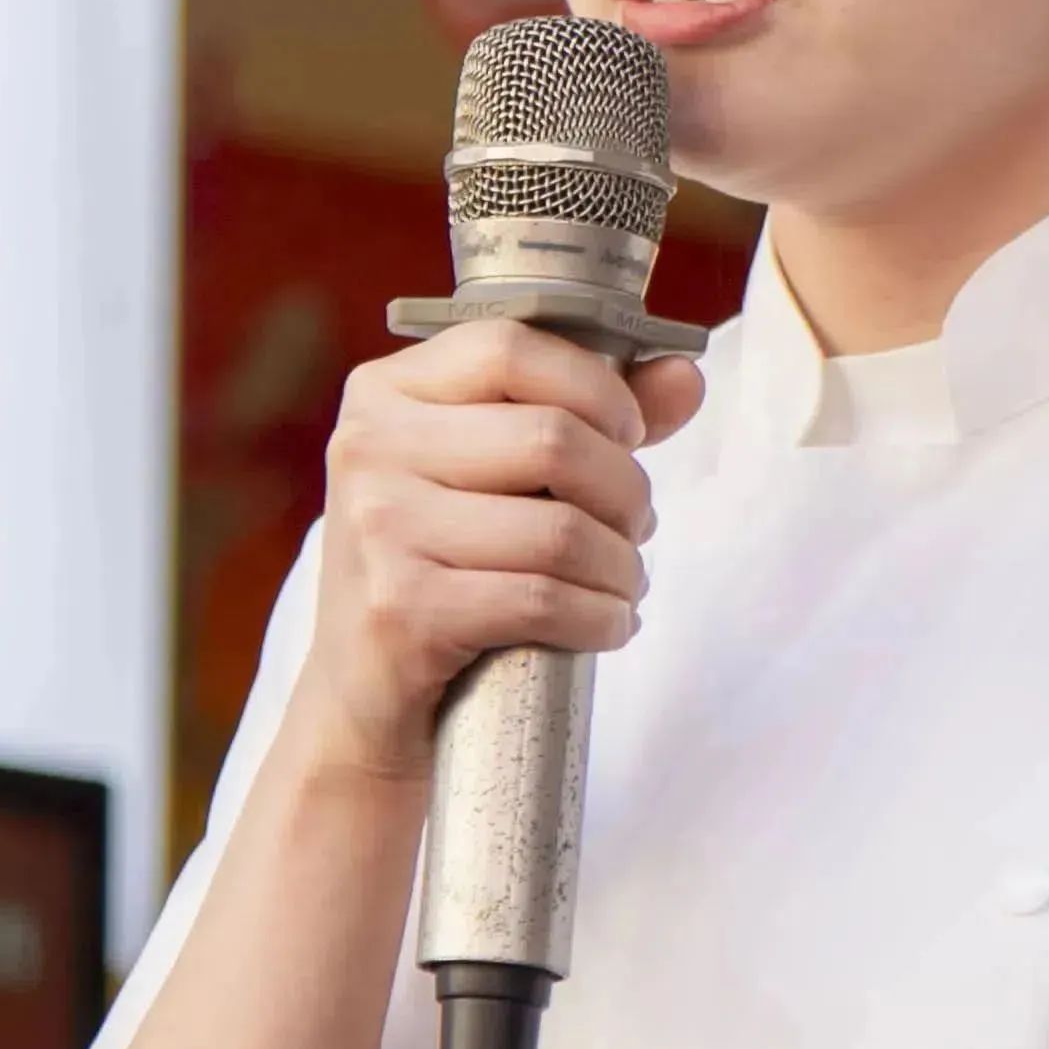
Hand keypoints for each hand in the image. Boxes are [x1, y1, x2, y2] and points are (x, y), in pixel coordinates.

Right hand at [297, 325, 709, 785]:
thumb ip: (586, 414)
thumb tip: (684, 378)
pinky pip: (542, 599)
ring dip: (621, 566)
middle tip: (637, 526)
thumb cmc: (441, 568)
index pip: (510, 347)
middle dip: (625, 492)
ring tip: (624, 583)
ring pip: (559, 529)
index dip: (596, 386)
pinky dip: (599, 617)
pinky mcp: (402, 611)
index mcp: (385, 393)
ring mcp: (379, 530)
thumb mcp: (492, 476)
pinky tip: (607, 624)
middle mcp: (369, 449)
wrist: (364, 700)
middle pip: (552, 438)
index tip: (629, 432)